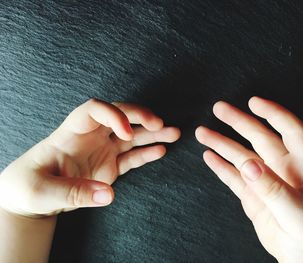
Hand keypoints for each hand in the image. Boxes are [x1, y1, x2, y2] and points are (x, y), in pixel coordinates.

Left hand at [0, 99, 180, 216]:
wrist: (31, 198)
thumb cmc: (29, 188)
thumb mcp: (42, 192)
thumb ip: (74, 192)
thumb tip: (109, 194)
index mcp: (71, 133)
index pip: (94, 110)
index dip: (113, 115)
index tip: (125, 132)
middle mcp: (90, 138)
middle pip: (119, 116)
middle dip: (139, 116)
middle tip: (159, 123)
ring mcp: (102, 152)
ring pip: (131, 136)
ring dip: (152, 133)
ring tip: (174, 132)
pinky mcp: (109, 168)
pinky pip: (131, 158)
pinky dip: (146, 153)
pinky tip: (161, 150)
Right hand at [196, 97, 302, 262]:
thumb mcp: (300, 214)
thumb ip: (273, 189)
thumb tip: (249, 164)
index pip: (291, 132)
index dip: (274, 115)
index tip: (254, 102)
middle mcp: (286, 170)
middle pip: (260, 138)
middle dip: (239, 122)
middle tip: (219, 109)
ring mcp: (267, 183)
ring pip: (242, 156)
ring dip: (223, 144)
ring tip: (203, 132)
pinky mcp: (254, 198)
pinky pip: (234, 179)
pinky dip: (221, 167)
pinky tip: (209, 157)